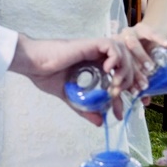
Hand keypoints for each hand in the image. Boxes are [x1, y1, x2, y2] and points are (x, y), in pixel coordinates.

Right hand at [9, 35, 138, 124]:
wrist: (33, 65)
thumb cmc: (46, 75)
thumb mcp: (70, 96)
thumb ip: (85, 108)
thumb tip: (99, 123)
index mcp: (94, 66)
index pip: (119, 75)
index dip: (126, 92)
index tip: (122, 109)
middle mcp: (97, 56)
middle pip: (127, 62)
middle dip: (133, 79)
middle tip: (126, 96)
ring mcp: (94, 49)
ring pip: (123, 52)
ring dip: (124, 70)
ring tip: (114, 85)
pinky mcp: (89, 44)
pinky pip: (111, 45)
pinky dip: (114, 58)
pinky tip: (106, 71)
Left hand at [113, 22, 166, 94]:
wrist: (146, 35)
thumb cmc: (138, 56)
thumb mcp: (136, 69)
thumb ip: (135, 84)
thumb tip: (140, 104)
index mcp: (113, 54)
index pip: (116, 69)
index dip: (123, 81)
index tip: (130, 92)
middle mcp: (118, 42)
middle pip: (123, 57)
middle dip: (132, 71)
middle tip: (143, 83)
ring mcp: (130, 33)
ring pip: (132, 44)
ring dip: (141, 57)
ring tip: (150, 68)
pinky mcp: (142, 28)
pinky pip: (150, 33)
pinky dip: (158, 39)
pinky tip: (166, 46)